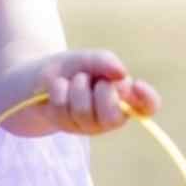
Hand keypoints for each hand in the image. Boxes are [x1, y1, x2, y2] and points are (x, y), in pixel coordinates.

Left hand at [30, 49, 159, 135]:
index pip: (147, 106)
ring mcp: (88, 125)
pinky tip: (58, 87)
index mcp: (124, 98)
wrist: (37, 77)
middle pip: (115, 116)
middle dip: (102, 93)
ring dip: (76, 87)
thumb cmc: (71, 69)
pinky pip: (64, 109)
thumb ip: (105, 61)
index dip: (148, 100)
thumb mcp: (88, 59)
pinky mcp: (67, 127)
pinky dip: (59, 89)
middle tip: (92, 79)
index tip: (136, 85)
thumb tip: (122, 74)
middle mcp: (110, 115)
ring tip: (73, 80)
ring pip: (84, 112)